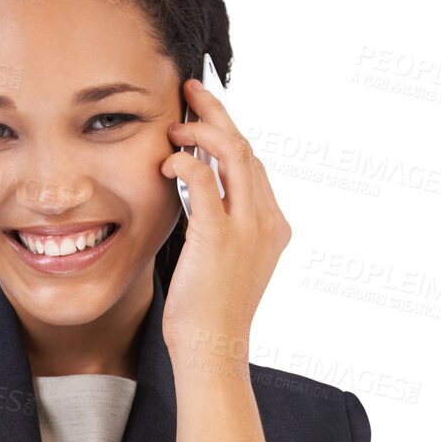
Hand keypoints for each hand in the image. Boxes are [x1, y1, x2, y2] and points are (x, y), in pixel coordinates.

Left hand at [159, 77, 290, 363]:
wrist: (212, 349)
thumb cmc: (208, 314)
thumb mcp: (222, 262)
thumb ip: (218, 226)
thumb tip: (195, 195)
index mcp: (274, 226)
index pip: (253, 165)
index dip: (228, 135)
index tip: (203, 117)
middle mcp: (267, 220)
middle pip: (246, 147)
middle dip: (217, 114)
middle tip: (191, 92)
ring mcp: (247, 226)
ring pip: (232, 151)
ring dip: (201, 129)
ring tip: (175, 123)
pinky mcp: (219, 235)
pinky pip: (203, 178)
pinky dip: (184, 161)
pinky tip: (166, 161)